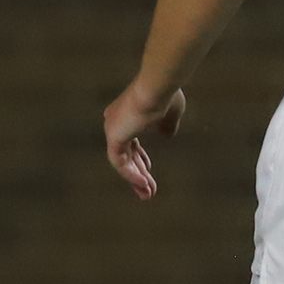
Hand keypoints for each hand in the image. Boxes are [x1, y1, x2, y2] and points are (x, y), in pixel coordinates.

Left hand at [103, 78, 187, 198]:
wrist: (157, 89)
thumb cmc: (165, 96)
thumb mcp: (171, 113)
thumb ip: (167, 124)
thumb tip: (168, 135)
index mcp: (128, 115)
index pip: (130, 141)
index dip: (139, 157)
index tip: (148, 169)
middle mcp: (116, 122)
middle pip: (126, 154)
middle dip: (138, 173)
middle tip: (148, 190)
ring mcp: (113, 129)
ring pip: (122, 162)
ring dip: (136, 179)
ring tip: (148, 194)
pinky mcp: (113, 138)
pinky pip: (119, 163)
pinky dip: (131, 174)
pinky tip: (143, 183)